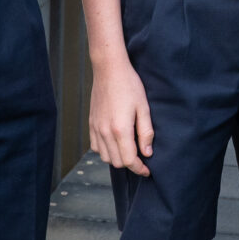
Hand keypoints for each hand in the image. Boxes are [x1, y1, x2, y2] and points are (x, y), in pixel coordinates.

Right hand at [90, 59, 154, 176]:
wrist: (109, 70)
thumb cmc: (129, 86)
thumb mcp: (144, 107)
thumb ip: (146, 132)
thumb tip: (147, 153)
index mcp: (120, 129)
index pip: (129, 160)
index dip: (139, 168)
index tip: (147, 170)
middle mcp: (105, 132)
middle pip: (117, 162)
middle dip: (130, 164)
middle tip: (141, 158)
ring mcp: (96, 129)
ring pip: (105, 157)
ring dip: (117, 158)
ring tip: (129, 150)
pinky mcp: (91, 124)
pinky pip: (96, 147)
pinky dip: (106, 150)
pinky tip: (115, 142)